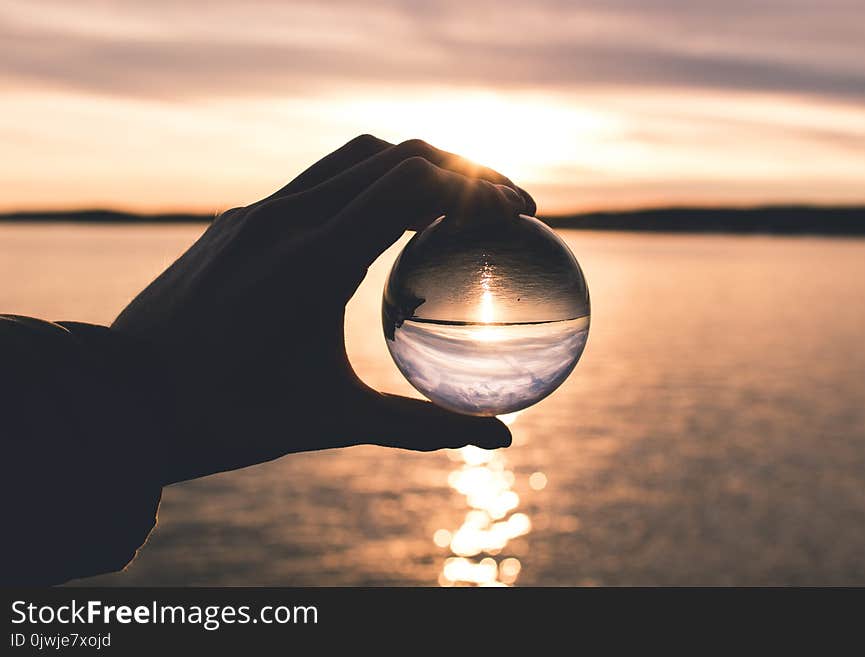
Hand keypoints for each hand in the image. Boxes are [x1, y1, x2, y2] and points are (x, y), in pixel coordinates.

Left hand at [113, 135, 535, 484]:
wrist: (123, 401)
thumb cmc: (228, 418)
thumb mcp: (332, 421)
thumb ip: (422, 428)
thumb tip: (499, 436)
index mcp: (315, 260)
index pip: (413, 182)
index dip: (478, 187)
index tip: (519, 216)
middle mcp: (287, 219)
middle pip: (395, 154)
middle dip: (461, 170)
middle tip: (501, 208)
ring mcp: (258, 213)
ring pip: (354, 157)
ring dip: (413, 169)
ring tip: (451, 208)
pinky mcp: (239, 220)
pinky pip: (318, 181)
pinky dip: (367, 186)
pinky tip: (383, 229)